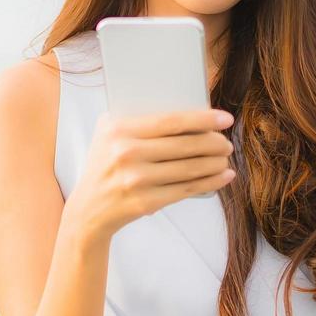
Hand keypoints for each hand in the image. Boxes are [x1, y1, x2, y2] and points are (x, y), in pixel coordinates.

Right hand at [65, 107, 235, 241]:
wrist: (89, 208)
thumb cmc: (107, 164)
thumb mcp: (109, 134)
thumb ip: (138, 117)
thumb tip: (187, 108)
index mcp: (118, 129)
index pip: (171, 121)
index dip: (203, 119)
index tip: (225, 119)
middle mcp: (125, 153)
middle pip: (185, 145)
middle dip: (214, 143)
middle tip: (226, 142)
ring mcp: (136, 180)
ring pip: (189, 168)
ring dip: (216, 163)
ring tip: (225, 158)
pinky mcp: (146, 202)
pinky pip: (187, 189)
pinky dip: (210, 183)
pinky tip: (223, 176)